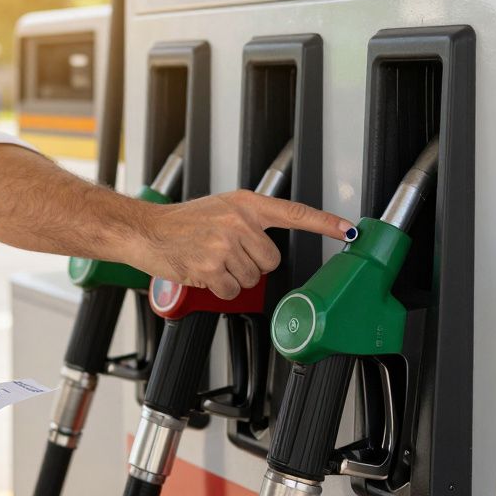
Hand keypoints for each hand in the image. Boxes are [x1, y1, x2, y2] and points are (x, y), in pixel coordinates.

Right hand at [131, 190, 353, 299]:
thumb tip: (270, 243)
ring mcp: (224, 244)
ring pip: (251, 278)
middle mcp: (238, 221)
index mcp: (245, 204)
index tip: (349, 229)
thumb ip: (249, 220)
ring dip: (233, 278)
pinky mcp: (211, 266)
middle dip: (252, 265)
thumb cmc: (182, 222)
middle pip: (271, 260)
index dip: (325, 223)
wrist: (147, 230)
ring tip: (211, 261)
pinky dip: (219, 289)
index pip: (294, 213)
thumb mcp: (220, 208)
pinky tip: (204, 274)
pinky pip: (232, 291)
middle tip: (227, 255)